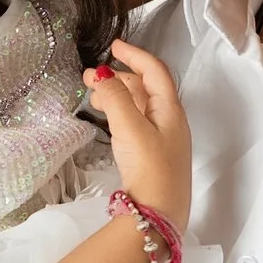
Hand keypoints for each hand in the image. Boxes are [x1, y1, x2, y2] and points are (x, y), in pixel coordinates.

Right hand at [88, 38, 191, 231]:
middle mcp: (171, 121)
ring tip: (92, 96)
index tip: (113, 46)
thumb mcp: (130, 129)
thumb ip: (116, 98)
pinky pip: (136, 122)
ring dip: (117, 95)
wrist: (159, 216)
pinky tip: (106, 119)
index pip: (155, 71)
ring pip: (140, 105)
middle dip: (119, 76)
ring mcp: (163, 139)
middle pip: (146, 87)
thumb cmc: (150, 169)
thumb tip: (103, 73)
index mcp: (171, 110)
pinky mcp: (153, 155)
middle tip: (90, 76)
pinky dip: (120, 113)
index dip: (135, 55)